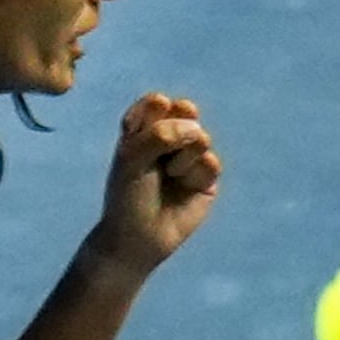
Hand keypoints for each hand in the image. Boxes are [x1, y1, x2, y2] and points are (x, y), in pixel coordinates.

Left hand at [89, 93, 222, 279]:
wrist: (138, 237)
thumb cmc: (128, 195)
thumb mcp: (133, 158)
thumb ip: (161, 133)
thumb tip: (199, 130)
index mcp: (143, 128)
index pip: (158, 102)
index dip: (154, 116)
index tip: (136, 136)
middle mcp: (168, 138)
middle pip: (185, 111)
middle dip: (176, 128)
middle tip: (162, 150)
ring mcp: (189, 156)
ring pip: (200, 137)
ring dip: (182, 158)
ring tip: (169, 176)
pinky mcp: (206, 178)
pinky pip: (212, 163)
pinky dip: (195, 174)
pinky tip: (184, 187)